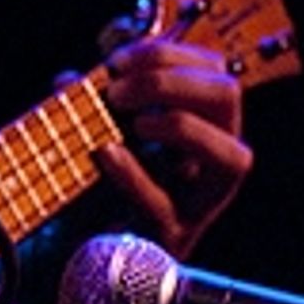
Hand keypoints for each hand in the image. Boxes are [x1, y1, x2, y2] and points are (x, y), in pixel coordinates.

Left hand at [94, 36, 252, 257]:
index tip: (115, 61)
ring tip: (134, 124)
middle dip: (172, 82)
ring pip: (232, 158)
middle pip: (227, 97)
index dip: (167, 53)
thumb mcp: (93, 127)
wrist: (75, 250)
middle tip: (118, 92)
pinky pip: (166, 206)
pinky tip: (106, 154)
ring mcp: (199, 202)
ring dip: (180, 126)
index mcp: (201, 123)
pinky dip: (134, 175)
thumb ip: (87, 100)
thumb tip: (71, 79)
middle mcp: (212, 160)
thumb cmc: (94, 182)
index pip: (211, 68)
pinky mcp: (172, 239)